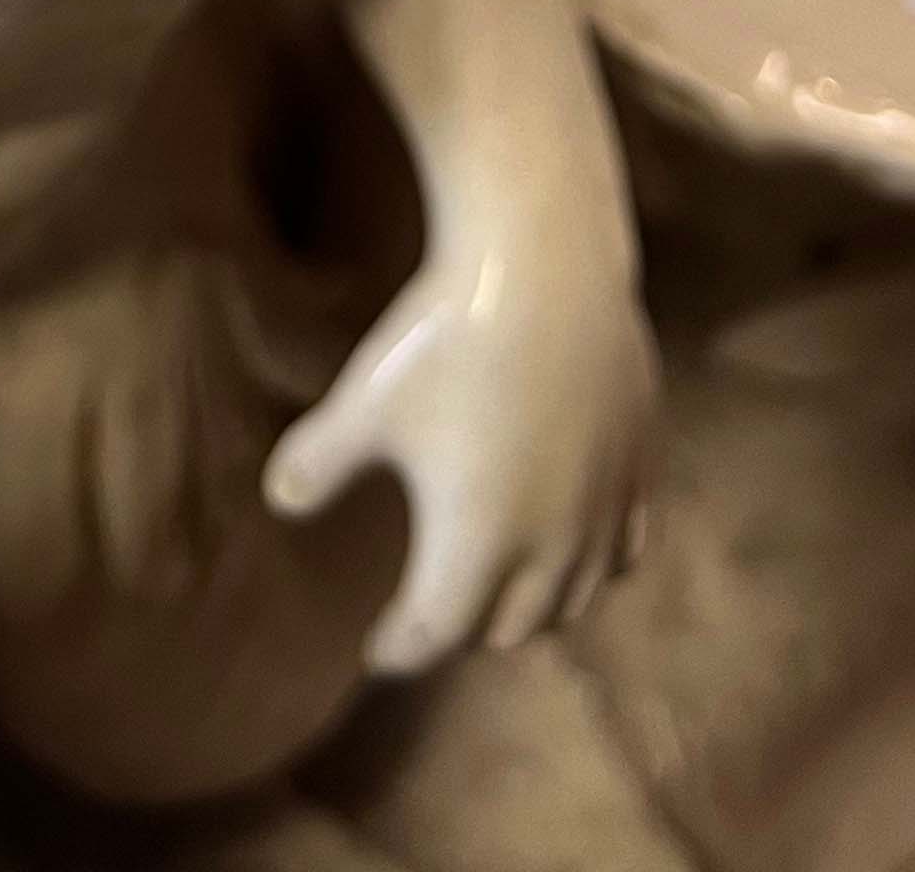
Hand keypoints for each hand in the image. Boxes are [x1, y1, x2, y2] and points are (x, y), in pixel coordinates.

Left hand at [264, 248, 654, 672]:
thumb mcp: (366, 400)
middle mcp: (549, 546)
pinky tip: (574, 547)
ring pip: (572, 599)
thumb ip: (317, 460)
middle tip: (432, 617)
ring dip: (532, 609)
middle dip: (463, 630)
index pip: (434, 633)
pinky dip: (593, 566)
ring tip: (500, 593)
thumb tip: (277, 500)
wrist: (543, 262)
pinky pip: (622, 549)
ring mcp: (602, 510)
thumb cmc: (445, 334)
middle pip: (506, 627)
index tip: (378, 653)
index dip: (400, 647)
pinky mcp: (637, 468)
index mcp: (475, 547)